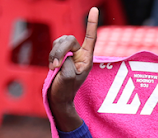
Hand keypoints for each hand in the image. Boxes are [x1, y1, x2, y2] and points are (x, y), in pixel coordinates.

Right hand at [48, 7, 98, 130]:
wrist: (60, 98)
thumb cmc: (66, 90)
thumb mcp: (69, 77)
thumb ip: (68, 63)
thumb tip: (65, 55)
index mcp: (88, 59)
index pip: (91, 38)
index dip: (92, 23)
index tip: (95, 9)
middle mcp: (80, 54)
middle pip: (69, 39)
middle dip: (59, 49)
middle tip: (55, 65)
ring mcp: (70, 54)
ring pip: (60, 42)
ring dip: (55, 53)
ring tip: (55, 68)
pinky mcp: (61, 55)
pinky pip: (54, 47)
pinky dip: (52, 55)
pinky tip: (53, 67)